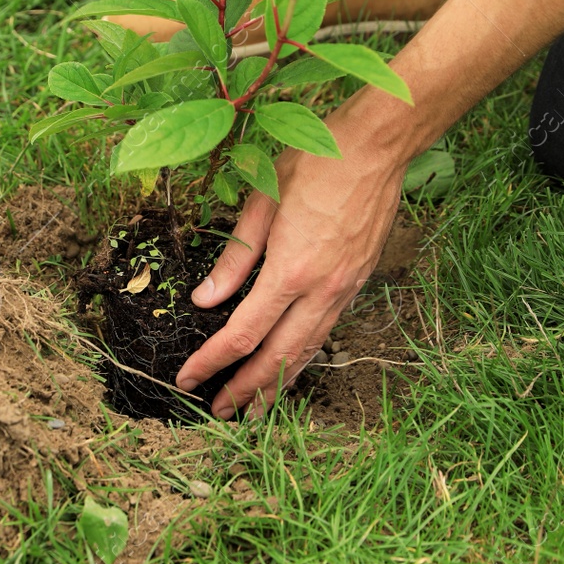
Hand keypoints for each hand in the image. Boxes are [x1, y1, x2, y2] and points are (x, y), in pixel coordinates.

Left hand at [175, 103, 405, 418]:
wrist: (375, 150)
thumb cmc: (314, 165)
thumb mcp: (261, 202)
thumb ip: (234, 258)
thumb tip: (206, 300)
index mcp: (290, 271)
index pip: (242, 333)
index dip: (212, 362)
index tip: (188, 379)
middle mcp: (320, 291)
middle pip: (276, 357)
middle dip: (245, 390)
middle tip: (218, 413)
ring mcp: (343, 291)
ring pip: (306, 352)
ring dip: (276, 384)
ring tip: (252, 410)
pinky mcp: (357, 284)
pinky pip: (325, 333)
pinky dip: (302, 358)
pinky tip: (288, 366)